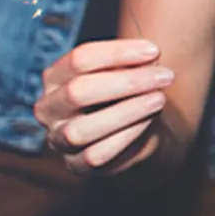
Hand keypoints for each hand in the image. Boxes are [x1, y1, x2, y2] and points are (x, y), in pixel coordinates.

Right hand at [34, 39, 172, 174]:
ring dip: (127, 111)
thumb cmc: (126, 93)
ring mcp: (58, 140)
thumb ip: (132, 63)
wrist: (137, 131)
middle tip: (165, 76)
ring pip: (81, 129)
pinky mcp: (76, 164)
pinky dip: (125, 136)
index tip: (155, 51)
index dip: (118, 53)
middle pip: (78, 91)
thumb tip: (150, 57)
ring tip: (159, 99)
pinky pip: (95, 155)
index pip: (78, 60)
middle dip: (126, 82)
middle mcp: (49, 109)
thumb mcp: (127, 72)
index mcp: (55, 78)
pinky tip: (147, 122)